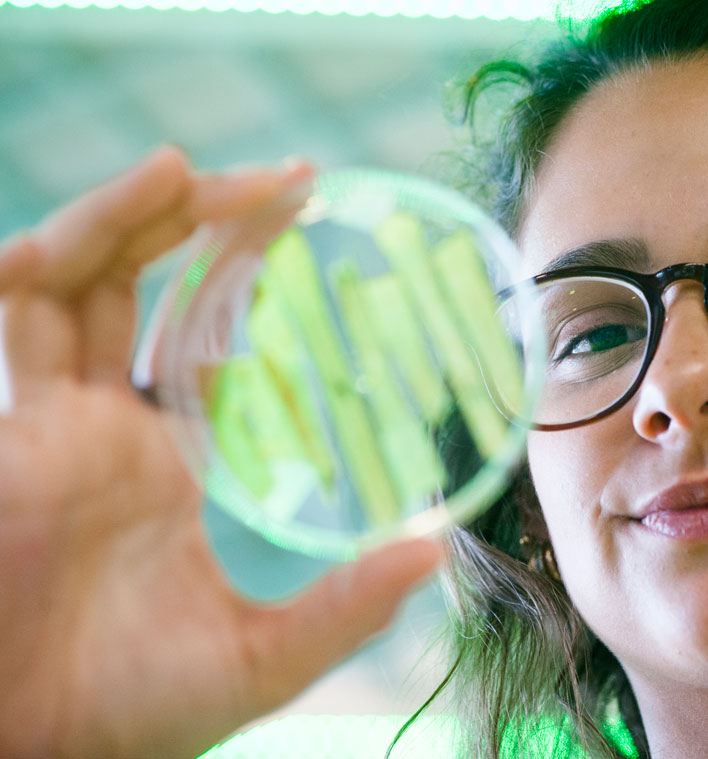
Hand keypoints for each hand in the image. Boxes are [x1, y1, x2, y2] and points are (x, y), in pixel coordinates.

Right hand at [0, 147, 442, 757]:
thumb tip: (434, 552)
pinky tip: (108, 220)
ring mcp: (50, 420)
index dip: (250, 280)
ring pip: (75, 278)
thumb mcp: (257, 657)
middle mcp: (105, 424)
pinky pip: (13, 313)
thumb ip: (343, 609)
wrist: (22, 755)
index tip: (319, 230)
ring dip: (128, 215)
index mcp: (164, 459)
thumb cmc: (120, 716)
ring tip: (189, 168)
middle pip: (141, 285)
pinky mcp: (4, 431)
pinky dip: (53, 256)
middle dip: (203, 222)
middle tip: (291, 177)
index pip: (205, 337)